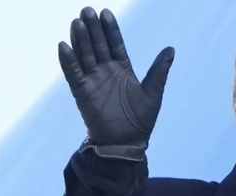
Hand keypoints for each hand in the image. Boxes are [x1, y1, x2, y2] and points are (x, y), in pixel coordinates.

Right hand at [57, 7, 174, 157]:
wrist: (126, 143)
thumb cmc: (141, 120)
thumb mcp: (153, 93)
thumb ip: (159, 70)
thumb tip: (170, 49)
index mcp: (122, 69)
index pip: (115, 43)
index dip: (110, 29)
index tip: (106, 13)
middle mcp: (106, 71)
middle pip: (97, 45)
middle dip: (93, 28)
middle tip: (87, 11)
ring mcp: (93, 80)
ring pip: (84, 55)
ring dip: (80, 39)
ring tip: (77, 22)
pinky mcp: (82, 92)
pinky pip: (73, 74)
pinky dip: (68, 61)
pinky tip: (64, 46)